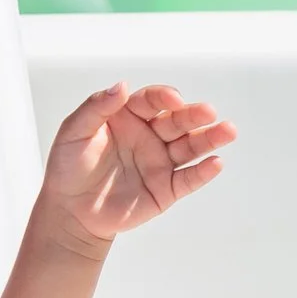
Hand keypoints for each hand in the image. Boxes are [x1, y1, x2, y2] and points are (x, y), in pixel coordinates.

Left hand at [42, 82, 234, 247]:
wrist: (69, 212)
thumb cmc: (67, 167)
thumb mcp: (74, 132)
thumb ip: (96, 108)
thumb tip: (122, 85)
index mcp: (128, 117)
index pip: (152, 101)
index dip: (164, 97)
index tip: (173, 100)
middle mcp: (149, 136)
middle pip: (177, 121)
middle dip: (194, 115)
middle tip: (208, 112)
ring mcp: (159, 163)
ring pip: (190, 148)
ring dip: (210, 139)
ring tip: (228, 131)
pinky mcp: (165, 190)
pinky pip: (188, 179)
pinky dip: (203, 172)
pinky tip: (216, 163)